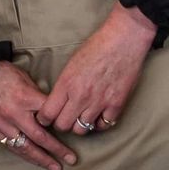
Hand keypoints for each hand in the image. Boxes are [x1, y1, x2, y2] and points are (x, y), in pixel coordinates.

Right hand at [0, 59, 75, 169]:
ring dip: (41, 159)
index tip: (71, 131)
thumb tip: (48, 108)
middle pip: (41, 137)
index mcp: (25, 98)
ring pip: (25, 147)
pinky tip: (32, 159)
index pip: (50, 115)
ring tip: (55, 167)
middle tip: (71, 159)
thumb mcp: (22, 76)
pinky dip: (23, 153)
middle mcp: (14, 114)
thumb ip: (36, 94)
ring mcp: (1, 124)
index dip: (62, 124)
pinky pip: (10, 146)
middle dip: (58, 150)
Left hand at [42, 5, 160, 137]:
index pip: (47, 114)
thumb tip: (57, 100)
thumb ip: (63, 84)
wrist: (124, 40)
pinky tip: (98, 115)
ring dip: (79, 125)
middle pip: (63, 126)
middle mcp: (81, 96)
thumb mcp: (71, 63)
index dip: (44, 118)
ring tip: (81, 117)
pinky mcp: (116, 104)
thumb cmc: (97, 46)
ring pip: (82, 129)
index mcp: (66, 84)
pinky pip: (103, 126)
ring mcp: (99, 102)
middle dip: (61, 124)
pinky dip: (99, 123)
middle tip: (64, 118)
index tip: (47, 117)